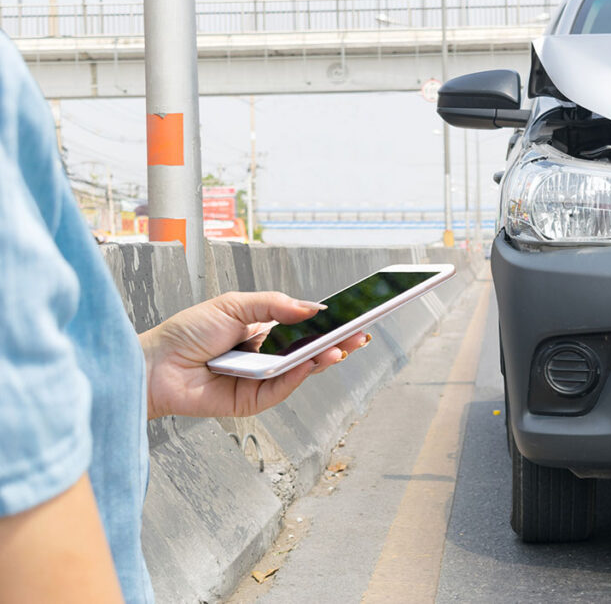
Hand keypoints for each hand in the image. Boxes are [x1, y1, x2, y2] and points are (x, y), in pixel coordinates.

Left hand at [140, 291, 368, 419]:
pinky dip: (298, 377)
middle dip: (337, 344)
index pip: (304, 329)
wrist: (155, 363)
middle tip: (360, 335)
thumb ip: (274, 305)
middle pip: (310, 352)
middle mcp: (265, 357)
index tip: (354, 318)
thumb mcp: (234, 304)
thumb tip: (311, 308)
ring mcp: (261, 380)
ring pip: (301, 372)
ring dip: (323, 360)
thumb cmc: (186, 333)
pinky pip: (282, 390)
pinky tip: (310, 364)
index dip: (329, 325)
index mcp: (263, 332)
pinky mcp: (252, 401)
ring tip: (340, 348)